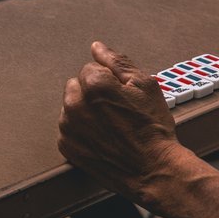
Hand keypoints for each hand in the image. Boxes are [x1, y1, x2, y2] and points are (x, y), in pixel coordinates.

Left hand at [58, 42, 182, 201]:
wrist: (152, 169)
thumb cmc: (151, 128)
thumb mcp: (144, 85)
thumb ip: (116, 61)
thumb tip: (97, 47)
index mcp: (93, 84)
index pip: (91, 68)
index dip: (110, 81)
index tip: (122, 96)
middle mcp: (74, 104)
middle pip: (78, 85)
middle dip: (93, 93)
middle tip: (116, 110)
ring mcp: (68, 126)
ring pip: (72, 106)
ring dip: (86, 111)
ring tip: (110, 125)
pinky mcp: (66, 145)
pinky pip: (69, 128)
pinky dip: (82, 130)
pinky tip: (102, 137)